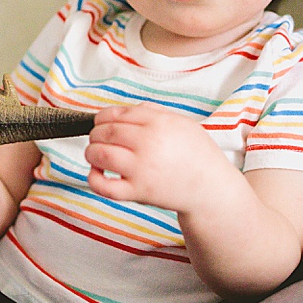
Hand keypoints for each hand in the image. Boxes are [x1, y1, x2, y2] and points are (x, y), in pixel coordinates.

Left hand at [82, 104, 231, 211]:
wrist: (211, 188)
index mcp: (159, 124)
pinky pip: (104, 186)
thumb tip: (125, 110)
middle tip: (97, 137)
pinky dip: (93, 178)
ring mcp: (141, 170)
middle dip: (96, 133)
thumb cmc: (197, 155)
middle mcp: (148, 144)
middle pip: (105, 132)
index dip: (103, 117)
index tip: (101, 122)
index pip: (117, 114)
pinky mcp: (138, 192)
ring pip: (99, 154)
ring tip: (96, 153)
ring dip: (91, 151)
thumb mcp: (182, 122)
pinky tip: (97, 172)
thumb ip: (154, 112)